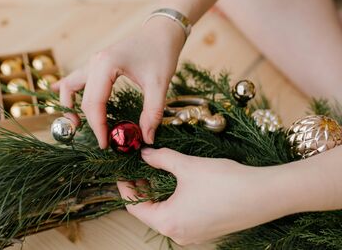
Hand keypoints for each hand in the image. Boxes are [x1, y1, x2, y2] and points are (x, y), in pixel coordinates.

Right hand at [52, 18, 185, 147]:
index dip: (98, 127)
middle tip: (101, 140)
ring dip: (69, 105)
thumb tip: (146, 138)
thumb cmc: (161, 53)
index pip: (94, 103)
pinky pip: (75, 79)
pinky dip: (68, 91)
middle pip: (81, 98)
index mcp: (106, 65)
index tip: (105, 145)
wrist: (162, 31)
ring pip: (70, 86)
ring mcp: (93, 62)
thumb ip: (152, 112)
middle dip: (87, 122)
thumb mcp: (160, 84)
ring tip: (76, 124)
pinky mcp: (97, 64)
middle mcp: (94, 62)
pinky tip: (60, 98)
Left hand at [117, 148, 292, 244]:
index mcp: (168, 222)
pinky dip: (172, 202)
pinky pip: (180, 218)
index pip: (135, 207)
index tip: (122, 171)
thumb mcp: (187, 166)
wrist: (266, 195)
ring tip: (155, 174)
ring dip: (157, 196)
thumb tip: (145, 153)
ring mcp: (194, 236)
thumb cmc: (226, 182)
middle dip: (141, 190)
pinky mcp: (206, 231)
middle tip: (138, 169)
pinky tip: (176, 185)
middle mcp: (179, 234)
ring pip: (165, 216)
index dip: (126, 188)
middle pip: (148, 213)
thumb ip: (161, 159)